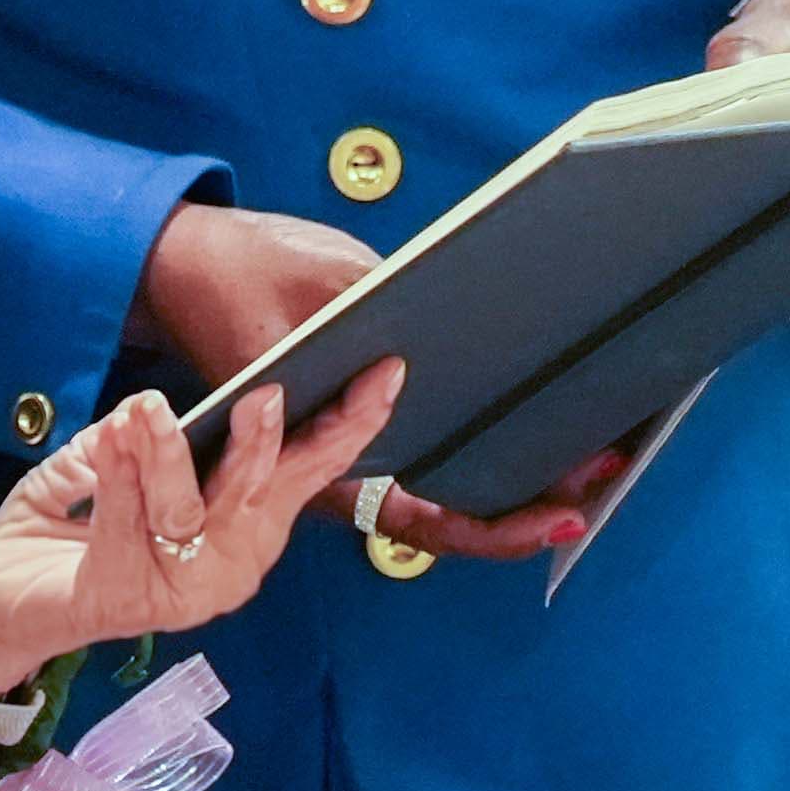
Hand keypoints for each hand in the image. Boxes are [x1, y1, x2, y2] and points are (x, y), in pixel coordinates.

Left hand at [0, 368, 400, 704]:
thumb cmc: (71, 520)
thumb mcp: (120, 460)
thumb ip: (151, 438)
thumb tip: (166, 407)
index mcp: (241, 526)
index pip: (305, 471)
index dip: (348, 424)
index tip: (382, 371)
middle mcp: (225, 566)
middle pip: (260, 497)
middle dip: (263, 447)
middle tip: (264, 394)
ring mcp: (177, 594)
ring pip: (190, 516)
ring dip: (169, 459)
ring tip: (148, 408)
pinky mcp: (120, 602)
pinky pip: (126, 533)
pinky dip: (118, 481)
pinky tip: (111, 438)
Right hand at [132, 200, 618, 563]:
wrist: (181, 261)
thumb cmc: (238, 277)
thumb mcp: (317, 286)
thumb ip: (383, 314)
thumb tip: (460, 335)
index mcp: (315, 458)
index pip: (419, 517)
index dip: (494, 529)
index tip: (559, 516)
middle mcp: (340, 464)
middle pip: (448, 507)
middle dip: (531, 500)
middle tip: (608, 463)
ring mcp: (352, 438)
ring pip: (443, 476)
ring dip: (515, 467)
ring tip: (592, 437)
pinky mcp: (359, 406)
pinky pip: (427, 435)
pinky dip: (482, 426)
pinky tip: (533, 401)